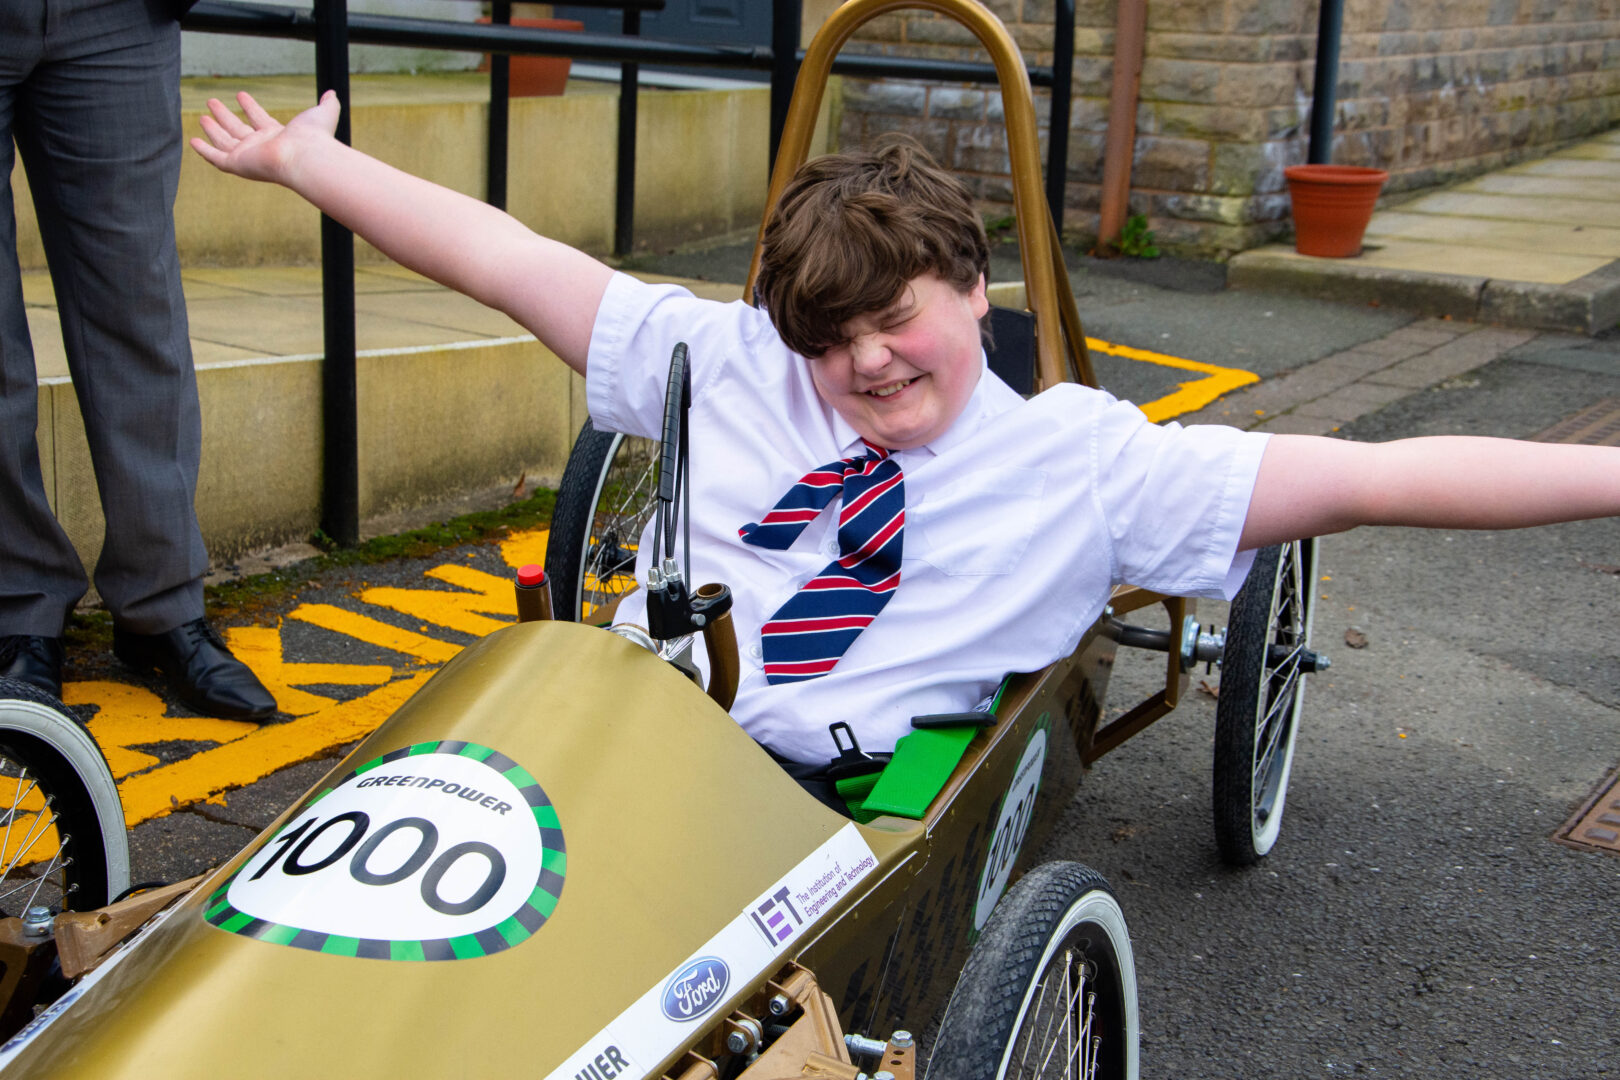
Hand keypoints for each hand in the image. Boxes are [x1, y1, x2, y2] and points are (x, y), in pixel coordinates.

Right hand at [190, 90, 340, 185]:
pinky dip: (204, 150)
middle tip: (212, 102)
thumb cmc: (315, 137)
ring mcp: (249, 156)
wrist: (305, 156)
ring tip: (202, 115)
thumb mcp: (323, 113)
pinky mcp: (238, 165)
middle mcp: (262, 146)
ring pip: (225, 142)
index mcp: (279, 135)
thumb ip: (327, 103)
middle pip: (239, 130)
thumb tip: (332, 94)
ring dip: (213, 129)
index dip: (251, 108)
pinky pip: (216, 158)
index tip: (241, 95)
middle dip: (226, 116)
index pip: (261, 120)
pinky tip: (194, 141)